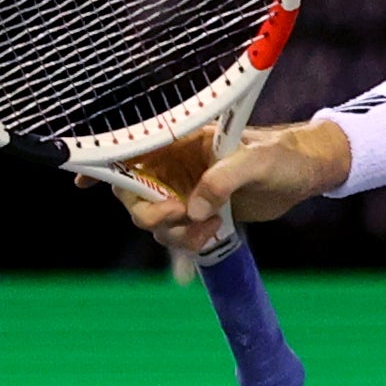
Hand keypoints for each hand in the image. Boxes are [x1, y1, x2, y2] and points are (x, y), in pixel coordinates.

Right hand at [95, 119, 353, 247]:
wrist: (307, 173)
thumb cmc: (283, 154)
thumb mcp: (257, 161)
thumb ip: (224, 179)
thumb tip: (194, 207)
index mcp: (180, 142)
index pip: (130, 150)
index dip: (101, 165)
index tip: (78, 180)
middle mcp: (176, 166)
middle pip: (133, 195)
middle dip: (149, 213)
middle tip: (179, 216)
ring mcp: (186, 191)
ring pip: (156, 221)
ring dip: (176, 234)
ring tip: (212, 226)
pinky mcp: (201, 214)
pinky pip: (179, 235)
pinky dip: (189, 243)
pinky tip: (211, 236)